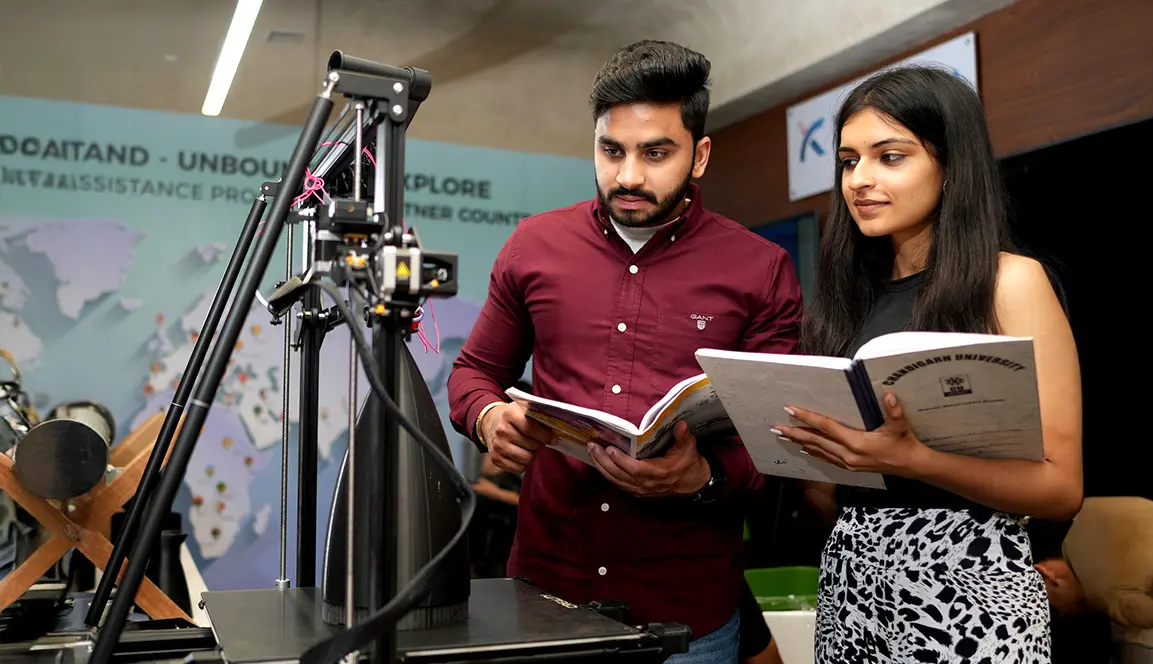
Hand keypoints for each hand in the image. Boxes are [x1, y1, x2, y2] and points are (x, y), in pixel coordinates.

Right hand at [480, 401, 554, 473]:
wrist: (491, 422)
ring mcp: (497, 446)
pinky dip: (524, 463)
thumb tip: (558, 428)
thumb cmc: (514, 416)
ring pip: (527, 459)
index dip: (545, 435)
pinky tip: (521, 453)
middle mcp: (501, 430)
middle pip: (531, 445)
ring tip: (529, 447)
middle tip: (537, 440)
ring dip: (532, 454)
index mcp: (509, 414)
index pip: (531, 428)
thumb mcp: (524, 408)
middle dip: (539, 444)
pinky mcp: (496, 459)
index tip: (553, 438)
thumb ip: (540, 415)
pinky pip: (518, 469)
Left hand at [587, 420, 710, 497]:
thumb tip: (680, 424)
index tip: (610, 448)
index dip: (621, 460)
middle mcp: (646, 484)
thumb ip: (683, 437)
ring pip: (616, 479)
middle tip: (592, 446)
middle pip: (620, 474)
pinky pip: (618, 483)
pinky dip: (606, 473)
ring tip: (591, 451)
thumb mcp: (689, 449)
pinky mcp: (637, 491)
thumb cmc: (689, 465)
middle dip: (603, 460)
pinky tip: (598, 463)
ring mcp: (640, 489)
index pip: (636, 469)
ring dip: (601, 466)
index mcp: (659, 473)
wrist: (693, 484)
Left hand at [776, 392, 926, 475]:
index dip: (808, 418)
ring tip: (784, 436)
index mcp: (857, 443)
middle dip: (795, 433)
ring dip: (800, 442)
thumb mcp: (900, 426)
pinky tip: (804, 448)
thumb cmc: (905, 444)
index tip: (791, 410)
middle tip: (776, 427)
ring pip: (818, 451)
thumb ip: (894, 410)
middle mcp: (848, 455)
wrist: (912, 466)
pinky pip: (826, 458)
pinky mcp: (850, 467)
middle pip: (816, 441)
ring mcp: (848, 463)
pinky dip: (813, 452)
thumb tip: (889, 395)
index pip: (826, 427)